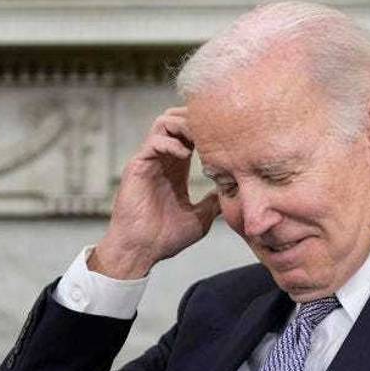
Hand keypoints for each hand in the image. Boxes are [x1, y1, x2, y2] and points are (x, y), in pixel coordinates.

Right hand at [91, 107, 220, 278]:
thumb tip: (232, 194)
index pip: (190, 134)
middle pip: (176, 119)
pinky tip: (185, 154)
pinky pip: (153, 142)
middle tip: (214, 131)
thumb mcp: (199, 218)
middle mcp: (162, 159)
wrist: (140, 251)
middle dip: (196, 119)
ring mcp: (149, 161)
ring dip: (183, 124)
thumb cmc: (164, 238)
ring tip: (199, 138)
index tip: (226, 135)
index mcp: (176, 168)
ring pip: (163, 122)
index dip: (207, 129)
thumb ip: (213, 202)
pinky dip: (171, 142)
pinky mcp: (137, 167)